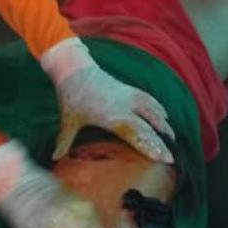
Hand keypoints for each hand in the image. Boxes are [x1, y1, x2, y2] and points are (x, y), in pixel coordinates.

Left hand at [42, 38, 174, 162]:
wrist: (75, 69)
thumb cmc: (71, 96)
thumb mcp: (68, 120)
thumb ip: (64, 140)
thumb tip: (54, 157)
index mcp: (110, 117)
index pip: (135, 134)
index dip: (150, 146)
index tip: (162, 157)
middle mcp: (124, 107)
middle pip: (147, 127)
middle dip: (161, 142)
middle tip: (171, 158)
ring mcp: (129, 96)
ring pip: (152, 112)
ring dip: (163, 125)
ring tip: (172, 139)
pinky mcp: (129, 89)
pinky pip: (149, 99)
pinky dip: (158, 108)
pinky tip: (165, 116)